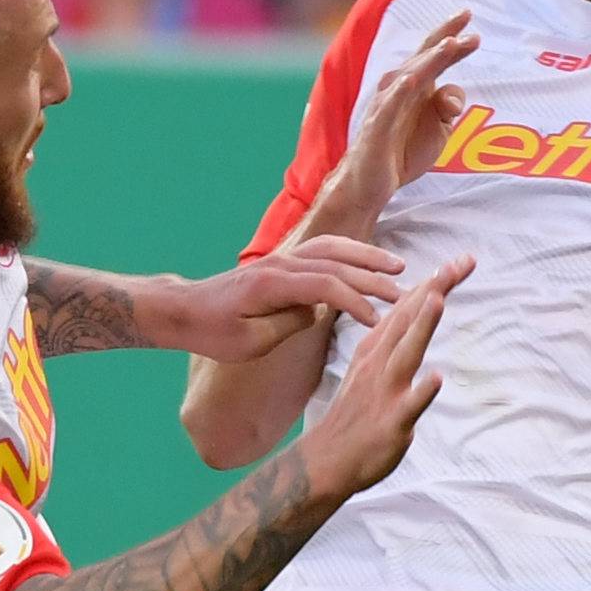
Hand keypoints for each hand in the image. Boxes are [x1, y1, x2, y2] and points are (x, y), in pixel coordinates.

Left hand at [153, 238, 403, 358]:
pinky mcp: (283, 262)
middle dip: (372, 277)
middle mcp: (280, 264)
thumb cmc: (214, 331)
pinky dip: (348, 253)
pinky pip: (322, 250)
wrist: (187, 309)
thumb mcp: (250, 342)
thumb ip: (289, 324)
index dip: (355, 302)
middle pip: (336, 263)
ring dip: (366, 257)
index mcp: (272, 285)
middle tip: (403, 293)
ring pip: (332, 249)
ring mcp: (281, 258)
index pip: (326, 285)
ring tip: (397, 268)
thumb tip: (318, 311)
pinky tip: (367, 262)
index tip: (376, 321)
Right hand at [296, 255, 463, 502]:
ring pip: (406, 353)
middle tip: (459, 262)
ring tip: (438, 299)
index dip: (433, 283)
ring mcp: (385, 392)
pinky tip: (437, 379)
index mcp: (375, 349)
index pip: (407, 308)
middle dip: (434, 289)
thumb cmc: (354, 414)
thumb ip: (393, 340)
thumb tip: (415, 312)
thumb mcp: (369, 368)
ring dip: (422, 326)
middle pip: (409, 320)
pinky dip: (422, 391)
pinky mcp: (392, 422)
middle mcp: (380, 364)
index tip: (460, 260)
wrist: (325, 461)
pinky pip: (409, 406)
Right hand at [315, 11, 475, 227]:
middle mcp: (399, 89)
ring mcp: (386, 106)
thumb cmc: (403, 152)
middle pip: (424, 57)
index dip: (454, 41)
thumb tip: (454, 96)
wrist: (372, 185)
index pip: (435, 56)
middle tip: (467, 17)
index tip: (475, 30)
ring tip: (448, 44)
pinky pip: (388, 107)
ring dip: (428, 60)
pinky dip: (399, 92)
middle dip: (446, 37)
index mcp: (416, 87)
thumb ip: (449, 107)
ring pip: (409, 76)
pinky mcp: (377, 128)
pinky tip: (411, 79)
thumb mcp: (439, 130)